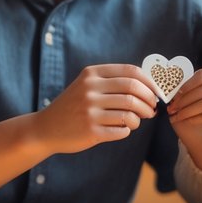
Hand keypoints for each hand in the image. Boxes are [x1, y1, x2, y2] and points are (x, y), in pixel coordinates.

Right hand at [34, 64, 159, 153]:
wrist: (46, 128)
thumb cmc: (74, 106)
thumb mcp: (87, 85)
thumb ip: (113, 81)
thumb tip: (149, 86)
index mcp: (92, 74)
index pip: (131, 72)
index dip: (149, 82)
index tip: (156, 92)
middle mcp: (90, 90)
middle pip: (133, 90)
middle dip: (149, 101)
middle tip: (152, 109)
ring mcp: (90, 111)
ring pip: (130, 112)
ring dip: (140, 118)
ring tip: (138, 120)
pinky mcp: (91, 131)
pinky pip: (122, 130)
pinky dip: (128, 130)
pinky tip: (122, 129)